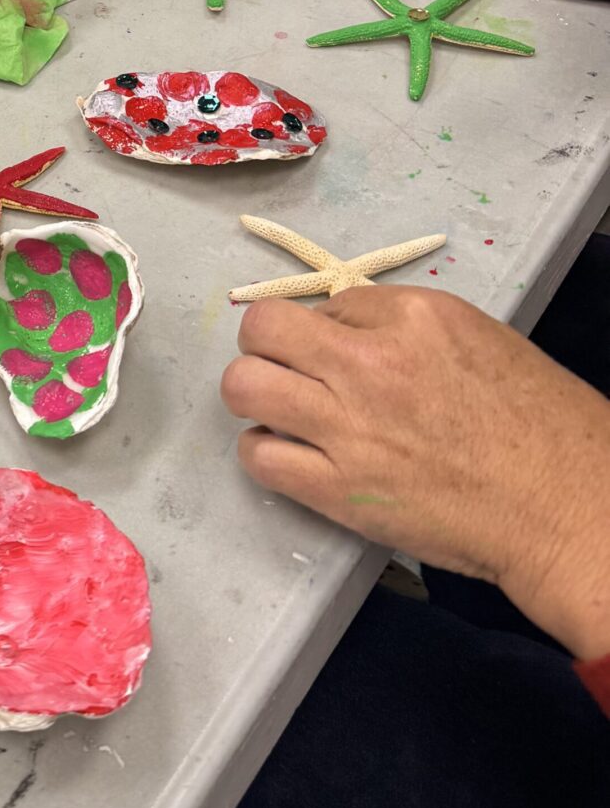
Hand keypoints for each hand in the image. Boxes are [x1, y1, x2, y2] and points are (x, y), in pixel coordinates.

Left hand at [222, 285, 609, 658]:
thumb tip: (348, 330)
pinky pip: (259, 458)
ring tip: (279, 410)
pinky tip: (289, 455)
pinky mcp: (339, 490)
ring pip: (245, 387)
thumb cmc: (539, 425)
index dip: (331, 328)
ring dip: (254, 394)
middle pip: (265, 329)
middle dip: (268, 345)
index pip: (329, 302)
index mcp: (414, 317)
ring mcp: (348, 427)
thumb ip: (408, 330)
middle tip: (289, 369)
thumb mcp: (479, 341)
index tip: (343, 353)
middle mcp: (370, 363)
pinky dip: (264, 453)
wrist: (563, 506)